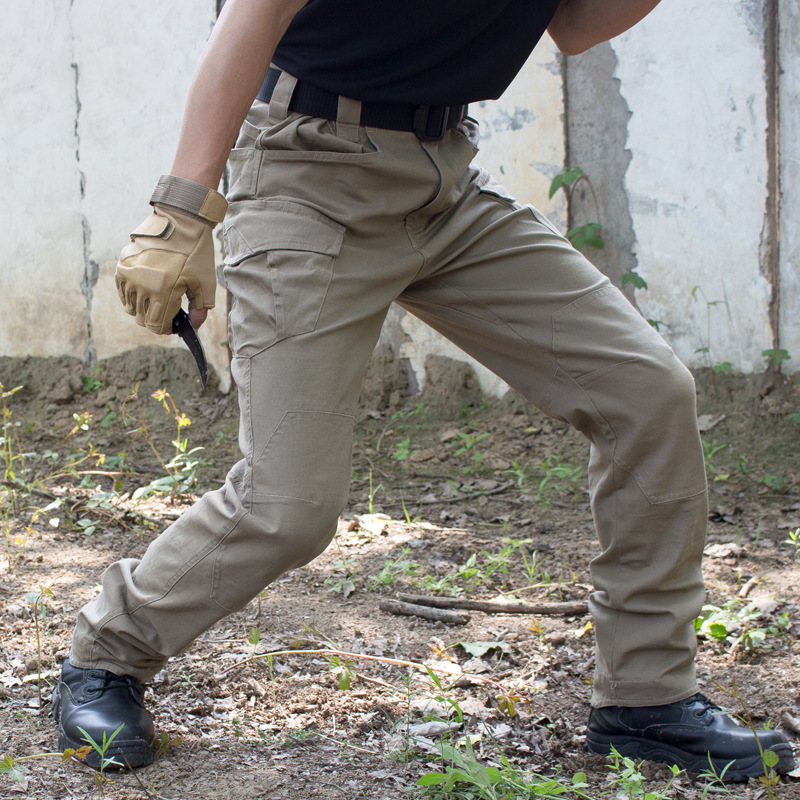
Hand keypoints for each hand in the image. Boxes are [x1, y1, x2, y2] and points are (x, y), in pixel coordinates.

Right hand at [115, 176, 226, 334]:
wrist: (181, 223)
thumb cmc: (196, 254)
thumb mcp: (205, 284)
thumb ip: (199, 310)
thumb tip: (194, 326)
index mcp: (164, 293)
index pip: (156, 325)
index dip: (165, 329)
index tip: (172, 325)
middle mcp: (143, 286)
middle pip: (142, 318)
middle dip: (155, 320)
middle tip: (166, 313)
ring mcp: (131, 275)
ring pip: (130, 307)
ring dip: (143, 309)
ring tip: (155, 301)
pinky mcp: (123, 264)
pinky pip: (122, 290)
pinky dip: (131, 296)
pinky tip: (144, 292)